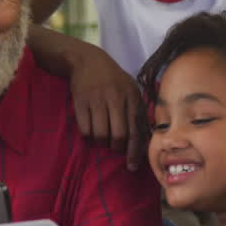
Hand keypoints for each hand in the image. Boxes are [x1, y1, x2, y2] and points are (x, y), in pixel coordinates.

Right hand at [66, 41, 147, 170]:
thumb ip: (138, 112)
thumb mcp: (130, 89)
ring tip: (102, 138)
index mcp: (131, 97)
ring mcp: (97, 100)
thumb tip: (145, 139)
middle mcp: (115, 98)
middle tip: (114, 148)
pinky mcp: (80, 102)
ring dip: (102, 143)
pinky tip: (90, 131)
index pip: (135, 130)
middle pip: (118, 136)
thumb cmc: (113, 79)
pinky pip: (85, 129)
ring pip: (100, 135)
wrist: (87, 60)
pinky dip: (88, 136)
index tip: (132, 166)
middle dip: (117, 148)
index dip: (133, 151)